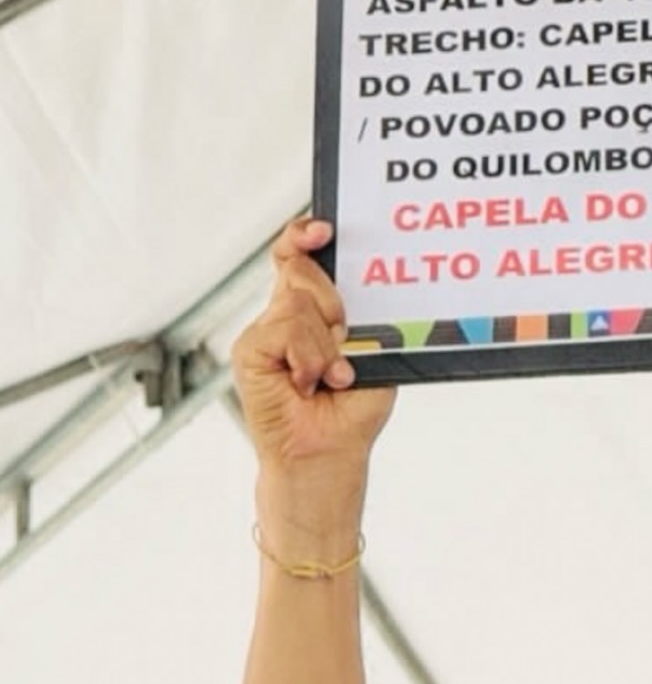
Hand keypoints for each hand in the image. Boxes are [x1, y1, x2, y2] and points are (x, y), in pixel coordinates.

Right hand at [232, 219, 395, 474]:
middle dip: (333, 303)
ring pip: (297, 304)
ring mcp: (263, 332)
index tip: (324, 230)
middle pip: (303, 272)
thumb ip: (361, 320)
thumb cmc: (351, 409)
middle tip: (343, 342)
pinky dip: (306, 359)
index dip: (304, 237)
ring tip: (328, 378)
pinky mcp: (248, 350)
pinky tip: (306, 384)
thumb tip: (357, 294)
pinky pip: (284, 330)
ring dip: (324, 346)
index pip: (298, 257)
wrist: (328, 452)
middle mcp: (283, 316)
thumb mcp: (370, 355)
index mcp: (311, 312)